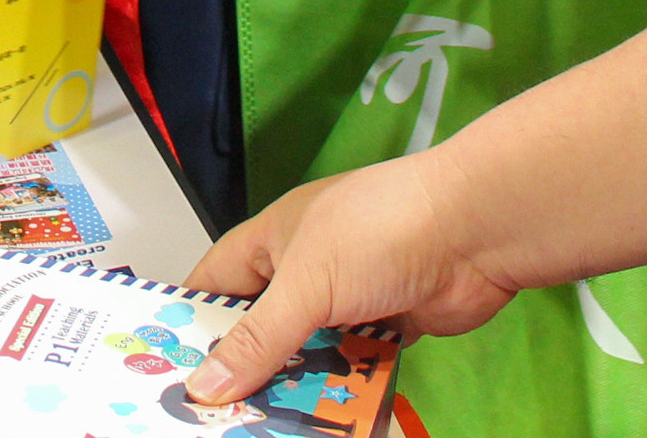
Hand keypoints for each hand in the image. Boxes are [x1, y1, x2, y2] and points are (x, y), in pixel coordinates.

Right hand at [183, 157, 516, 403]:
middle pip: (264, 329)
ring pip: (309, 355)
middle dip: (248, 370)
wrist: (474, 232)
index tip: (171, 371)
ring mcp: (348, 299)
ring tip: (273, 425)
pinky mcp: (386, 327)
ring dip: (299, 386)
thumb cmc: (382, 229)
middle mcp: (307, 270)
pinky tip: (330, 419)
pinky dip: (345, 389)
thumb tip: (205, 385)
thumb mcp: (306, 285)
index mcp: (273, 240)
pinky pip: (353, 367)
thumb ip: (259, 340)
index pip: (215, 284)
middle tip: (223, 415)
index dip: (192, 323)